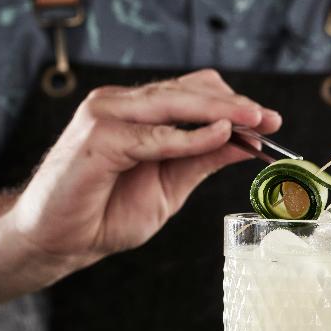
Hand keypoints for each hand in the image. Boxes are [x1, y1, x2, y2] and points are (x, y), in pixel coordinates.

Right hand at [8, 69, 280, 281]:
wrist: (59, 239)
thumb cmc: (107, 212)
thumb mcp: (171, 185)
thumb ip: (203, 160)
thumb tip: (247, 143)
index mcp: (141, 112)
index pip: (196, 92)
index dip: (235, 103)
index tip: (271, 121)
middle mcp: (124, 104)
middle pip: (191, 91)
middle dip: (237, 105)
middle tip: (270, 119)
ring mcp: (108, 115)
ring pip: (176, 102)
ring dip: (221, 111)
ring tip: (254, 122)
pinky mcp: (97, 137)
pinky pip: (155, 134)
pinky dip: (191, 137)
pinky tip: (220, 138)